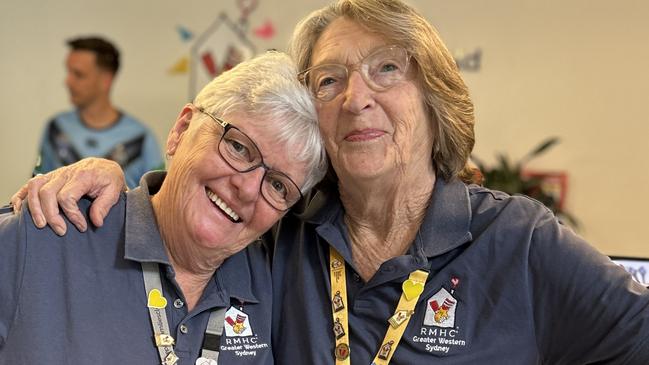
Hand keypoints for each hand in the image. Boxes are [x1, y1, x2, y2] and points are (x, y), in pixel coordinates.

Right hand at [10, 158, 126, 235]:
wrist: (105, 166)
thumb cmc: (109, 179)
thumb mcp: (115, 190)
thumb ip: (105, 205)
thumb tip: (96, 222)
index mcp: (82, 176)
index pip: (67, 197)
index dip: (72, 215)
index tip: (81, 227)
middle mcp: (66, 173)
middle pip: (47, 193)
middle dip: (52, 215)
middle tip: (61, 231)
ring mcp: (55, 174)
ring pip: (35, 187)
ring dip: (34, 207)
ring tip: (41, 224)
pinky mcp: (49, 177)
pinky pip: (30, 184)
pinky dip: (21, 196)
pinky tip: (20, 210)